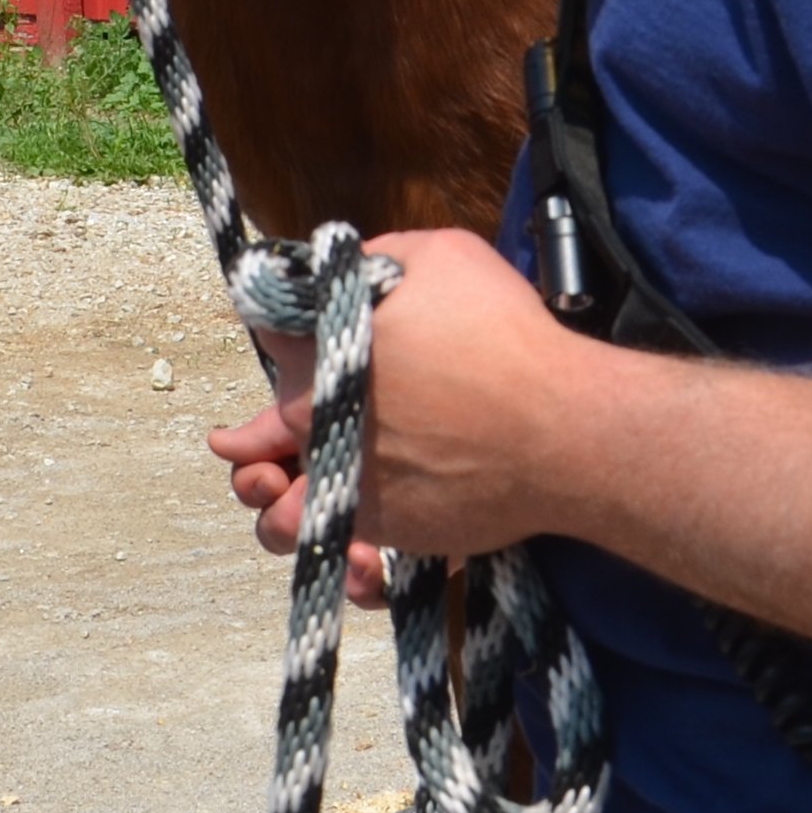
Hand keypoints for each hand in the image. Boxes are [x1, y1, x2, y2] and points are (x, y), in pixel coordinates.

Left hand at [208, 231, 576, 575]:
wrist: (561, 429)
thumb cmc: (502, 335)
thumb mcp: (439, 255)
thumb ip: (379, 260)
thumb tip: (352, 270)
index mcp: (317, 351)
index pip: (268, 335)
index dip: (283, 332)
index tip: (294, 338)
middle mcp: (314, 421)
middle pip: (260, 434)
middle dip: (255, 440)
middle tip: (250, 443)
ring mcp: (346, 482)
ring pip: (279, 512)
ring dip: (277, 507)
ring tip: (287, 500)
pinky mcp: (387, 531)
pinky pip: (342, 552)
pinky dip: (343, 556)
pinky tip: (356, 554)